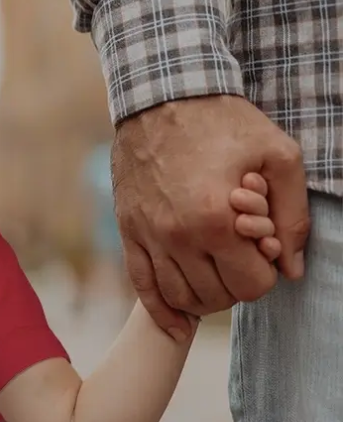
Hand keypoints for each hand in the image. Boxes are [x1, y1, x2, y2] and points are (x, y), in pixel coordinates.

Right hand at [113, 95, 309, 339]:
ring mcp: (148, 235)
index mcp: (215, 219)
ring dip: (205, 297)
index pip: (251, 285)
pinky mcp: (128, 231)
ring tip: (217, 274)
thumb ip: (292, 216)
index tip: (262, 249)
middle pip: (216, 297)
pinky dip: (162, 312)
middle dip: (237, 284)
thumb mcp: (279, 156)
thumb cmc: (224, 122)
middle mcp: (177, 235)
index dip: (265, 273)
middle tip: (241, 257)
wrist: (162, 97)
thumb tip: (289, 267)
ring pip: (180, 297)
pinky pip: (142, 286)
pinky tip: (179, 324)